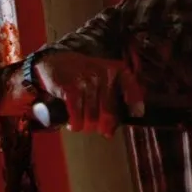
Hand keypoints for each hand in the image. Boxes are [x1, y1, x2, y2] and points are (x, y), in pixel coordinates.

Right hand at [29, 50, 143, 136]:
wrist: (54, 62)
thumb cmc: (82, 74)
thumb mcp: (104, 75)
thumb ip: (117, 92)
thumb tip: (134, 115)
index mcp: (115, 69)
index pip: (131, 88)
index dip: (135, 104)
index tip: (136, 114)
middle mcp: (103, 74)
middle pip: (109, 113)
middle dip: (104, 126)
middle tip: (100, 130)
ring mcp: (86, 82)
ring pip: (92, 118)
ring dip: (87, 127)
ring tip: (84, 125)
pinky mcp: (70, 89)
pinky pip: (77, 117)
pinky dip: (75, 124)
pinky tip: (73, 124)